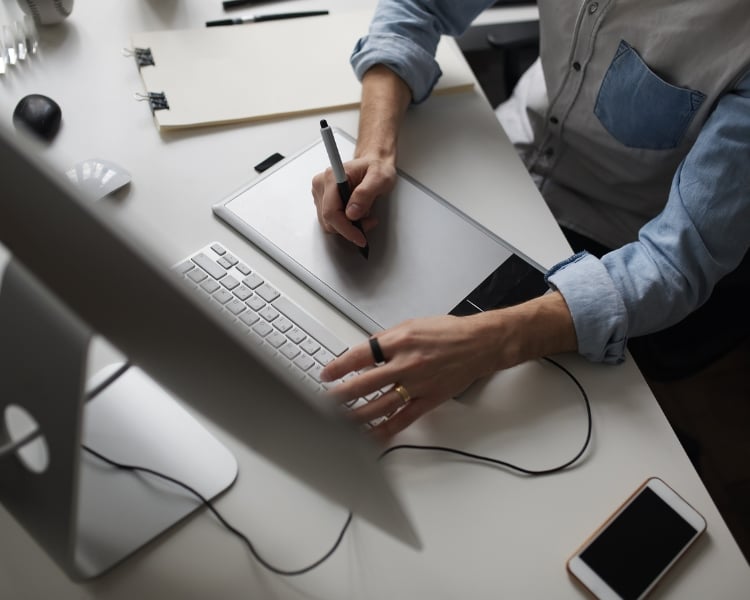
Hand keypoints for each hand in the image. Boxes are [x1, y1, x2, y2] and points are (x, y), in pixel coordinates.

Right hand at [311, 155, 396, 246]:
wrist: (373, 163)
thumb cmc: (376, 167)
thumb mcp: (380, 178)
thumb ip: (365, 194)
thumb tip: (352, 212)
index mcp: (332, 177)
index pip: (331, 211)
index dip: (345, 228)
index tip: (359, 237)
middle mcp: (322, 184)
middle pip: (328, 220)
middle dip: (349, 228)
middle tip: (368, 221)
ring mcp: (320, 193)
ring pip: (329, 223)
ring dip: (348, 227)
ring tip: (365, 216)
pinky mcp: (323, 200)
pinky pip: (331, 221)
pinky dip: (345, 224)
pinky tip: (357, 215)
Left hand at [321, 313, 509, 441]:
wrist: (480, 343)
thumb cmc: (449, 333)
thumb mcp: (412, 325)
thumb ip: (386, 340)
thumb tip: (363, 354)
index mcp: (400, 341)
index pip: (360, 356)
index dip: (339, 366)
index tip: (327, 373)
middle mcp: (407, 363)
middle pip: (365, 383)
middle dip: (341, 394)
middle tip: (325, 401)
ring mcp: (418, 384)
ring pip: (380, 405)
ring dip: (356, 415)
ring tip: (338, 421)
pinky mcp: (429, 400)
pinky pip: (402, 419)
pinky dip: (385, 430)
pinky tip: (370, 436)